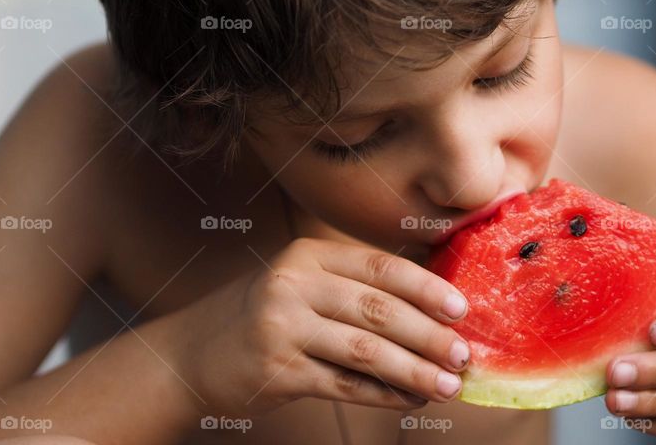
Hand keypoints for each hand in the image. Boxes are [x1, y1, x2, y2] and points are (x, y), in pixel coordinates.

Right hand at [171, 237, 469, 419]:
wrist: (192, 354)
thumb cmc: (264, 315)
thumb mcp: (303, 285)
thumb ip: (355, 289)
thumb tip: (433, 311)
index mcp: (308, 255)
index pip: (380, 267)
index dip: (426, 288)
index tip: (462, 309)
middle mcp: (293, 284)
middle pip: (378, 309)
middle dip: (428, 334)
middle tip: (463, 355)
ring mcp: (282, 327)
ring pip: (366, 350)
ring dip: (413, 370)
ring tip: (447, 385)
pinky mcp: (277, 370)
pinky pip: (344, 384)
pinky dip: (383, 395)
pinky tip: (408, 401)